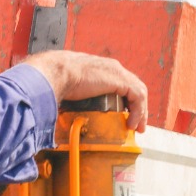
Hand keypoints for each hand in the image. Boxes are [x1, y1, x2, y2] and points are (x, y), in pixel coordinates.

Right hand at [21, 50, 147, 130]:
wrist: (56, 73)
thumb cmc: (56, 79)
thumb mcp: (68, 85)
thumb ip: (73, 94)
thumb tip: (64, 110)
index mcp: (100, 67)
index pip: (120, 82)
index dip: (125, 99)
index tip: (123, 114)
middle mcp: (112, 67)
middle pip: (132, 86)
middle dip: (136, 106)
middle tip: (134, 124)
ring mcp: (117, 72)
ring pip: (138, 92)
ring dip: (140, 111)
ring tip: (136, 127)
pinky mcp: (120, 80)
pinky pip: (137, 97)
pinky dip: (137, 111)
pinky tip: (131, 124)